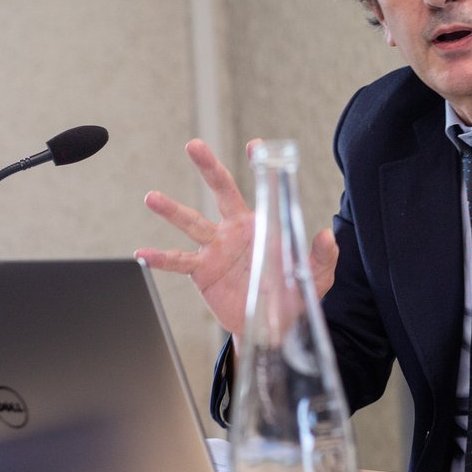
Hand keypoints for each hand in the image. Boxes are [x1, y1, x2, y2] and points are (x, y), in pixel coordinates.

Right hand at [135, 139, 338, 337]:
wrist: (272, 327)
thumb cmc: (293, 296)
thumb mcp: (314, 275)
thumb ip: (322, 255)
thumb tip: (327, 234)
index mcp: (262, 225)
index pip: (261, 188)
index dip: (258, 165)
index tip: (256, 144)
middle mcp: (235, 231)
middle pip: (220, 191)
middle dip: (208, 167)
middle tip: (194, 145)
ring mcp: (216, 249)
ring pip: (192, 222)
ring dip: (172, 210)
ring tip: (153, 198)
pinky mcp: (202, 272)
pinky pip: (179, 262)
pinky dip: (161, 259)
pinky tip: (144, 254)